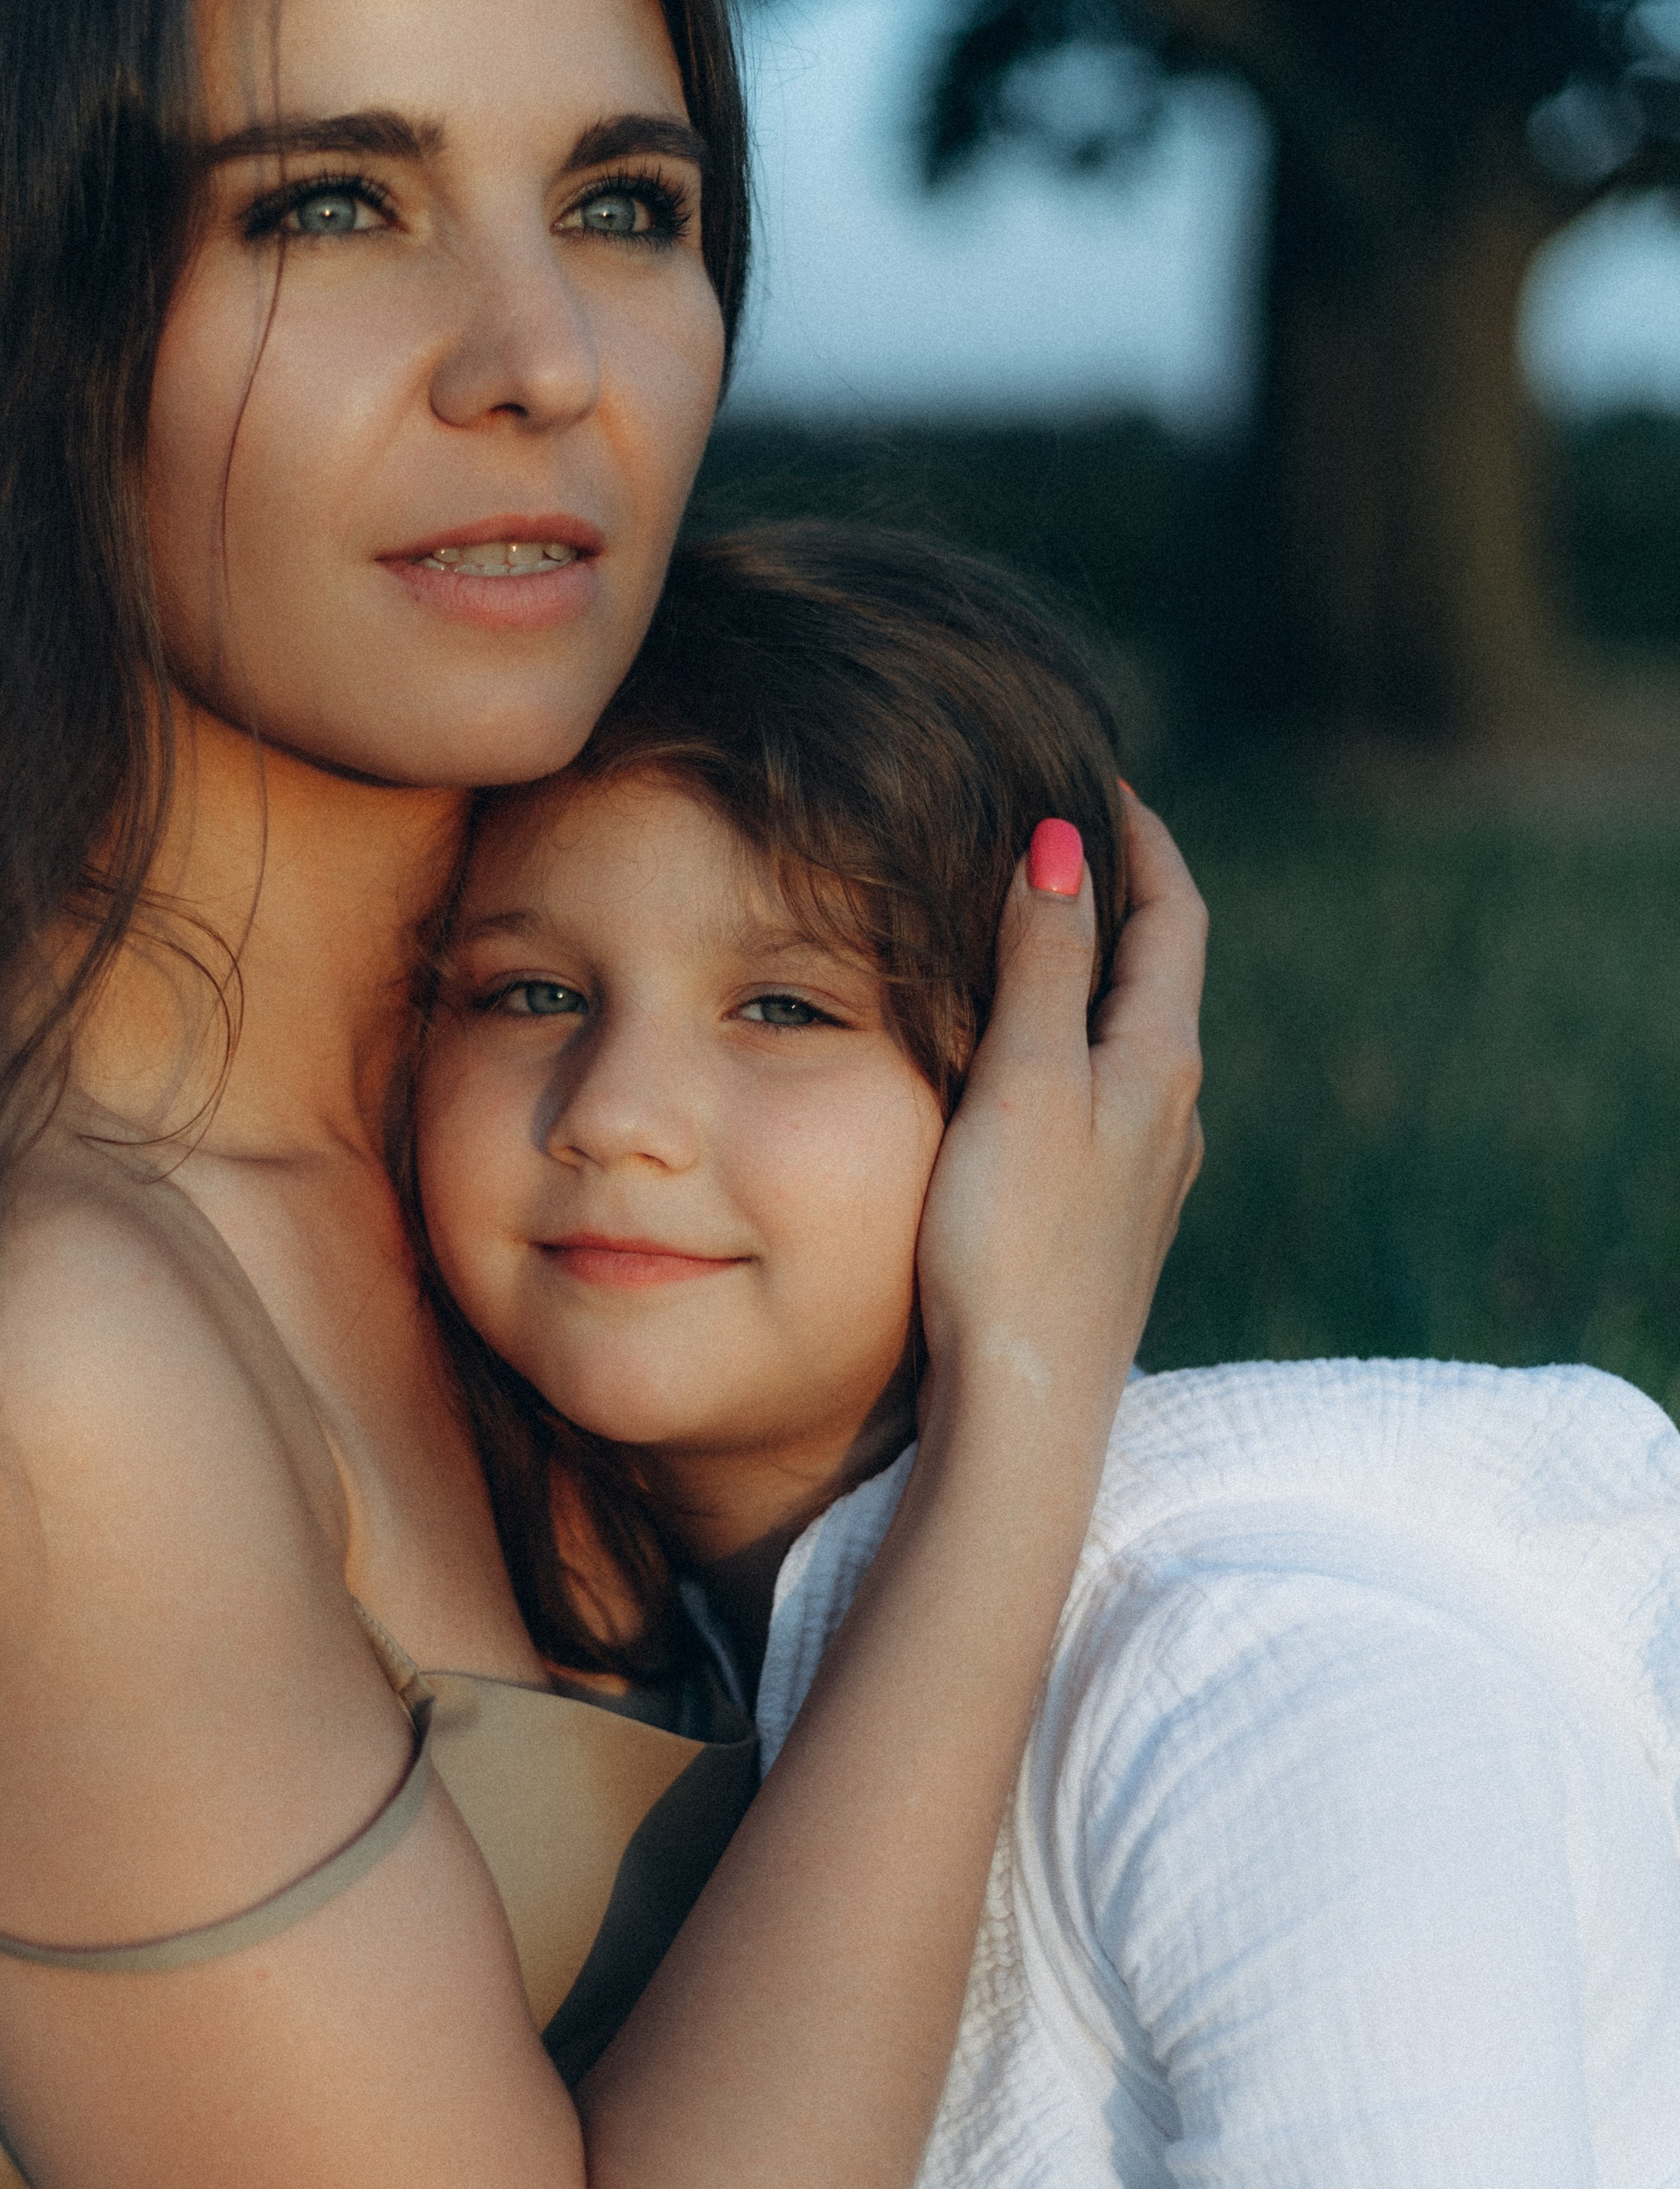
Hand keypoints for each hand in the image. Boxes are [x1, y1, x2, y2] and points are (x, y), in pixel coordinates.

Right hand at [915, 790, 1205, 1426]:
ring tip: (1033, 934)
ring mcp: (1143, 1176)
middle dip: (1118, 899)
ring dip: (1093, 977)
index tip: (1099, 780)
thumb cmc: (1014, 1243)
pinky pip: (1101, 1102)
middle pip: (1158, 974)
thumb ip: (1045, 964)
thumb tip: (1066, 846)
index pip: (1174, 917)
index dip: (1143, 841)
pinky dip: (1072, 1047)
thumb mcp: (1026, 1082)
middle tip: (1058, 837)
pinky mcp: (1107, 1226)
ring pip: (1130, 1042)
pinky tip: (1024, 1069)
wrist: (1024, 1408)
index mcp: (1159, 1064)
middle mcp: (1170, 1115)